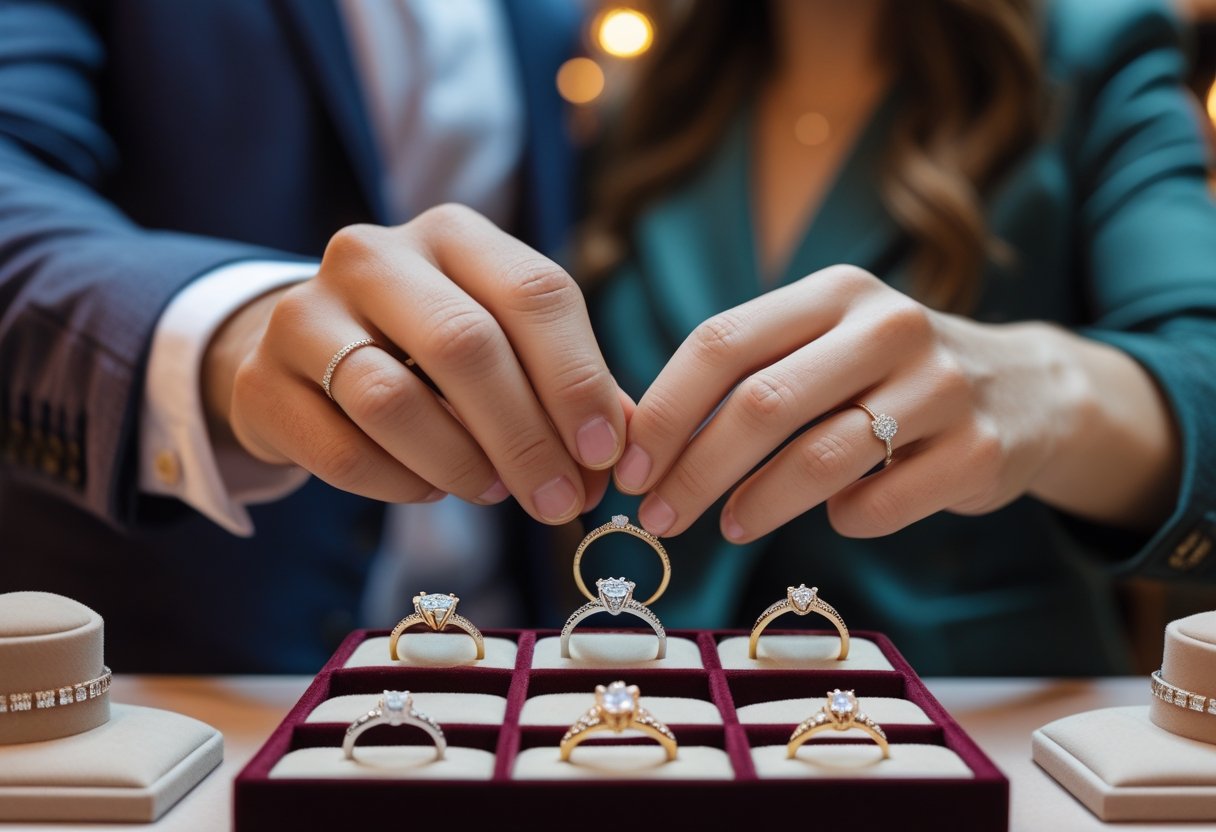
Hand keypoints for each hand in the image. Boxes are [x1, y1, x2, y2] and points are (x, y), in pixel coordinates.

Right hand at [204, 204, 627, 522]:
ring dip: (462, 462)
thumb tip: (623, 450)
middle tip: (561, 501)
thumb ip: (565, 385)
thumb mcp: (503, 342)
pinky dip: (401, 483)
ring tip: (496, 491)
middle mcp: (374, 255)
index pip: (535, 293)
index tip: (605, 454)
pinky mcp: (263, 381)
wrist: (308, 355)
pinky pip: (342, 450)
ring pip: (392, 400)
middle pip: (465, 345)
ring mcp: (305, 313)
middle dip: (526, 436)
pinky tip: (431, 487)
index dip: (578, 380)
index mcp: (453, 234)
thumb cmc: (430, 351)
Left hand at [613, 264, 1176, 540]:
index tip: (626, 467)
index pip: (722, 342)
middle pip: (762, 403)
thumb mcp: (826, 347)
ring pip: (820, 457)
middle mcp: (889, 326)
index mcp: (835, 292)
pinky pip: (882, 504)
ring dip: (756, 504)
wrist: (1027, 390)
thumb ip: (750, 377)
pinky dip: (847, 520)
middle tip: (658, 518)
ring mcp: (942, 386)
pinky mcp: (980, 449)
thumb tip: (644, 445)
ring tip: (726, 526)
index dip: (662, 411)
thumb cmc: (889, 376)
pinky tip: (839, 518)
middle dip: (694, 469)